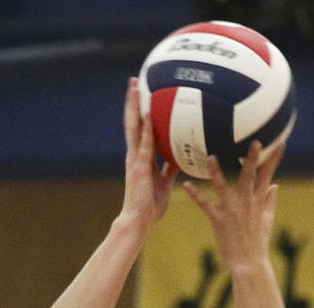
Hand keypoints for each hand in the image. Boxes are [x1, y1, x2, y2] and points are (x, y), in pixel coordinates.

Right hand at [119, 78, 175, 232]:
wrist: (139, 221)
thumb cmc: (150, 206)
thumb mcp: (165, 183)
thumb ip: (170, 168)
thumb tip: (181, 159)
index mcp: (141, 158)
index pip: (139, 129)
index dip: (140, 112)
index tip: (142, 94)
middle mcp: (135, 154)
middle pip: (132, 122)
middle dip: (133, 101)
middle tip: (134, 81)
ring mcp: (135, 159)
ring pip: (133, 126)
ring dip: (134, 105)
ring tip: (135, 86)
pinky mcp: (139, 166)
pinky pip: (144, 143)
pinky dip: (146, 127)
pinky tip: (149, 113)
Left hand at [183, 141, 284, 275]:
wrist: (248, 264)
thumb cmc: (257, 244)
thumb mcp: (267, 221)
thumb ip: (270, 201)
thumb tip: (275, 186)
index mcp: (258, 202)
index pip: (268, 176)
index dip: (274, 160)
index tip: (280, 143)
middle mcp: (246, 203)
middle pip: (250, 177)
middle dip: (253, 159)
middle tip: (255, 142)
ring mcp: (231, 211)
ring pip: (223, 187)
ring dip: (215, 172)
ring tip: (210, 157)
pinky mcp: (218, 221)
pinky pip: (205, 205)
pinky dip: (196, 195)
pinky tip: (186, 185)